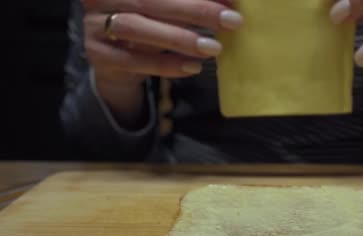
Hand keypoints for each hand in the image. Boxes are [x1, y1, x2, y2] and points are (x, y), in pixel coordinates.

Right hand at [82, 0, 242, 119]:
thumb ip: (193, 3)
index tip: (232, 0)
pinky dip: (166, 65)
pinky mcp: (98, 55)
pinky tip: (193, 67)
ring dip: (180, 38)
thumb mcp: (168, 8)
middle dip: (196, 10)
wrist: (116, 59)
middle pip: (151, 1)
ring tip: (214, 48)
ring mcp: (95, 24)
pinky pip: (134, 60)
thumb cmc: (150, 23)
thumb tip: (231, 3)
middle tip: (232, 21)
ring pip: (139, 29)